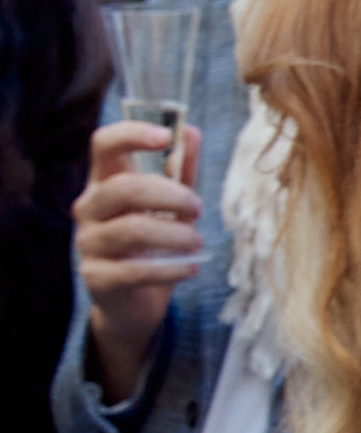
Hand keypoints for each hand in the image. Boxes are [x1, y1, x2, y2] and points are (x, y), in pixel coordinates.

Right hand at [74, 119, 203, 403]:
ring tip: (198, 243)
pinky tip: (191, 268)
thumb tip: (190, 130)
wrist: (135, 302)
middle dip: (171, 195)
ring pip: (132, 229)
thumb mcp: (169, 205)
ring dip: (177, 235)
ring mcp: (88, 243)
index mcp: (105, 182)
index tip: (164, 135)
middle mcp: (89, 208)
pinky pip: (134, 270)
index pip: (103, 144)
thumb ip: (179, 170)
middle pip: (125, 187)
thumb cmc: (154, 244)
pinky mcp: (96, 277)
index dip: (130, 134)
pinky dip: (171, 268)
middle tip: (199, 208)